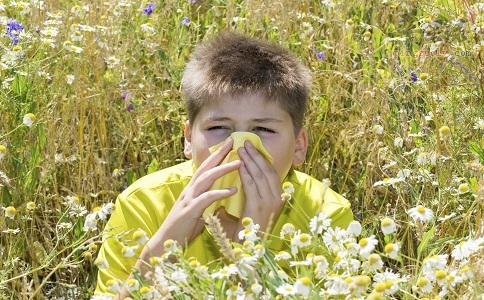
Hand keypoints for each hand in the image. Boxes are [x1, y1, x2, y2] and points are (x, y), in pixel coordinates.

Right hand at [143, 136, 241, 256]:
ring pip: (206, 179)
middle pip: (206, 167)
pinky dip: (220, 192)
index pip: (206, 168)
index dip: (217, 155)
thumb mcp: (198, 210)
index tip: (229, 144)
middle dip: (220, 154)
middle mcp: (190, 190)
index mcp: (192, 189)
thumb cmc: (184, 227)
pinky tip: (233, 190)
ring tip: (239, 163)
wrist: (166, 242)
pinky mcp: (190, 211)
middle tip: (233, 142)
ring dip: (223, 169)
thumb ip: (207, 199)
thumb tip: (221, 193)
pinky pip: (207, 198)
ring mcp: (189, 199)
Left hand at [236, 140, 283, 239]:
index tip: (253, 147)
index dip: (262, 158)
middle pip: (268, 170)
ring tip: (241, 149)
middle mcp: (277, 198)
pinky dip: (246, 173)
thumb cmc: (248, 229)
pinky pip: (252, 185)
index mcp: (278, 197)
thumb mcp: (254, 206)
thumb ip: (252, 191)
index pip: (272, 172)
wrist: (248, 248)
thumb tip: (244, 173)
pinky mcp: (259, 206)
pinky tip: (239, 164)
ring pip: (260, 175)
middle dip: (257, 155)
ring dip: (250, 160)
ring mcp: (269, 202)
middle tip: (246, 142)